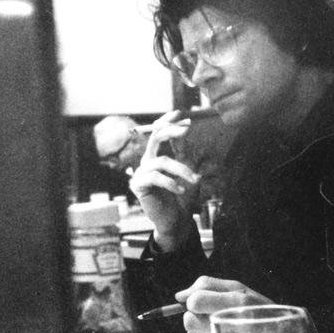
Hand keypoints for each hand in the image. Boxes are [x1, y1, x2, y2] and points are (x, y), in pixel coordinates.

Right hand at [129, 110, 200, 250]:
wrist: (177, 220)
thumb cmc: (182, 197)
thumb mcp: (188, 171)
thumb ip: (185, 154)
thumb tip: (184, 131)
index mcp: (157, 157)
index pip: (158, 134)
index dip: (167, 122)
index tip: (180, 112)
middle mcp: (147, 162)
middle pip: (154, 139)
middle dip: (169, 131)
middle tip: (185, 130)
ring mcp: (141, 173)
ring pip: (162, 162)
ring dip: (182, 170)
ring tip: (194, 180)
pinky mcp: (138, 186)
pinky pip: (155, 177)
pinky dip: (171, 182)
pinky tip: (180, 190)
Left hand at [176, 276, 271, 332]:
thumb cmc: (256, 309)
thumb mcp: (239, 289)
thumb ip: (207, 284)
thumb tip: (179, 296)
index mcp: (237, 301)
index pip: (195, 301)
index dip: (194, 300)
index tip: (205, 301)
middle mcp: (232, 323)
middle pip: (189, 321)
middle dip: (194, 316)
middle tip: (210, 315)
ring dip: (200, 332)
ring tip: (219, 328)